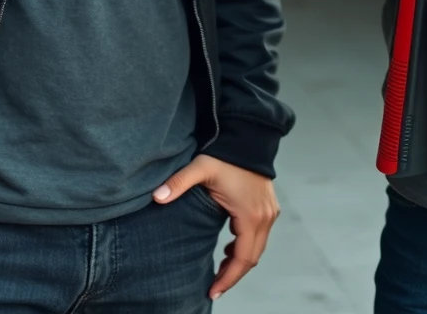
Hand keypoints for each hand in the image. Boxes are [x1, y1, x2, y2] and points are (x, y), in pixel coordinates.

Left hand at [153, 154, 279, 300]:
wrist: (248, 136)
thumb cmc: (225, 155)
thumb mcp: (201, 168)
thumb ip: (178, 183)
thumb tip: (157, 197)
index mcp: (250, 215)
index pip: (243, 259)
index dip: (228, 279)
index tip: (213, 291)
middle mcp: (265, 217)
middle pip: (252, 258)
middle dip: (233, 275)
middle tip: (214, 287)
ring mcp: (269, 212)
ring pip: (257, 248)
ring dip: (240, 261)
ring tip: (219, 269)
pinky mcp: (269, 206)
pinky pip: (260, 236)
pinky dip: (246, 246)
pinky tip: (229, 247)